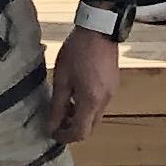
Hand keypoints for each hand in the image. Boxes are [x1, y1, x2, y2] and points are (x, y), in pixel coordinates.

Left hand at [48, 31, 119, 146]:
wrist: (99, 28)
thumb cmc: (77, 52)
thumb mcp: (62, 79)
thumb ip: (57, 106)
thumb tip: (51, 126)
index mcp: (91, 101)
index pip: (80, 133)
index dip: (65, 136)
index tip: (53, 131)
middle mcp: (105, 101)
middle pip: (90, 127)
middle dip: (73, 127)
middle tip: (58, 119)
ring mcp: (112, 92)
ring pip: (95, 115)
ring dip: (81, 116)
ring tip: (66, 103)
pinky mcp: (114, 83)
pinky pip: (101, 103)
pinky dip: (89, 105)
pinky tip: (78, 91)